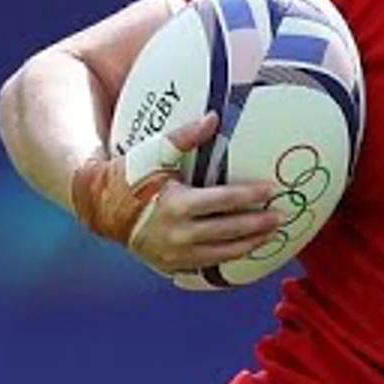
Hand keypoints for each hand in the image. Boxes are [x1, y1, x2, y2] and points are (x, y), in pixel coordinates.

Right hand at [71, 130, 281, 280]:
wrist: (101, 208)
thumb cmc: (129, 175)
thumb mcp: (154, 152)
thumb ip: (185, 136)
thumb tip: (213, 118)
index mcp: (176, 205)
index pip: (225, 201)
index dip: (251, 195)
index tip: (271, 189)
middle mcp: (178, 234)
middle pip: (230, 231)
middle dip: (259, 224)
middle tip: (282, 216)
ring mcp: (176, 254)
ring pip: (223, 253)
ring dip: (250, 244)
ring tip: (271, 235)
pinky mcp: (173, 266)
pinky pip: (209, 264)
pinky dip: (229, 257)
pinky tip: (245, 248)